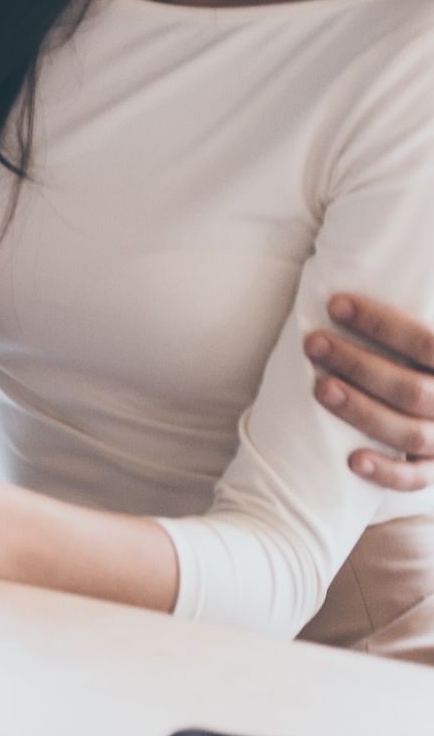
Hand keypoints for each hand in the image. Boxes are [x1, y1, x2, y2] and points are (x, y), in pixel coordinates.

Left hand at [307, 293, 433, 492]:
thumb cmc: (423, 364)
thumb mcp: (423, 344)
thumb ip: (414, 314)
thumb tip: (381, 257)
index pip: (428, 342)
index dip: (381, 323)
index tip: (335, 304)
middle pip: (412, 389)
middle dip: (360, 365)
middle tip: (313, 343)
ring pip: (412, 432)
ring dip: (363, 412)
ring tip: (320, 388)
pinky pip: (417, 478)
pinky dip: (387, 472)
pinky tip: (352, 459)